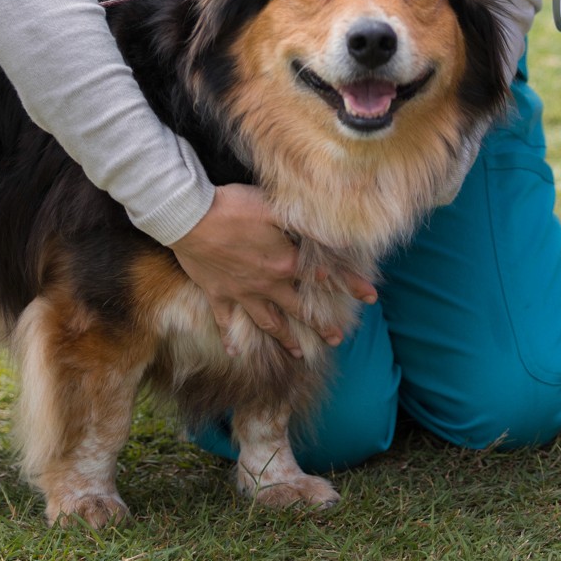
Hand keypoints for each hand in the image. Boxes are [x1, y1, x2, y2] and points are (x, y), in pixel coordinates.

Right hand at [170, 183, 376, 357]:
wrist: (189, 216)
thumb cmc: (234, 206)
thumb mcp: (276, 209)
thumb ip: (309, 225)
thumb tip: (341, 236)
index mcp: (285, 263)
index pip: (325, 277)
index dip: (350, 285)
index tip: (371, 297)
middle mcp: (267, 284)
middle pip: (299, 309)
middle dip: (320, 325)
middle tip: (337, 338)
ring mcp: (242, 293)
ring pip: (268, 321)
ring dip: (284, 338)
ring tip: (297, 354)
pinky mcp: (218, 294)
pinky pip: (226, 321)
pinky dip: (230, 338)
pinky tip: (234, 353)